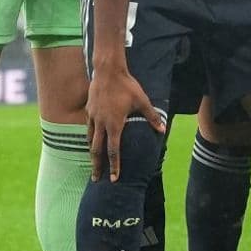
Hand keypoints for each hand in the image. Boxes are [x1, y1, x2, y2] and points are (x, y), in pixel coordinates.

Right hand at [85, 66, 164, 180]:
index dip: (114, 166)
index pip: (113, 151)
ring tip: (93, 162)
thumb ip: (152, 117)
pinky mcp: (88, 111)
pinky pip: (88, 128)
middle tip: (96, 179)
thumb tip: (162, 130)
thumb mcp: (142, 101)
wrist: (108, 71)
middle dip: (96, 166)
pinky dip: (90, 137)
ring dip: (92, 152)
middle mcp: (101, 124)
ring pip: (90, 140)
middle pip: (97, 150)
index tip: (113, 178)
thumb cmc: (127, 86)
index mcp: (114, 125)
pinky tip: (91, 140)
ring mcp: (93, 117)